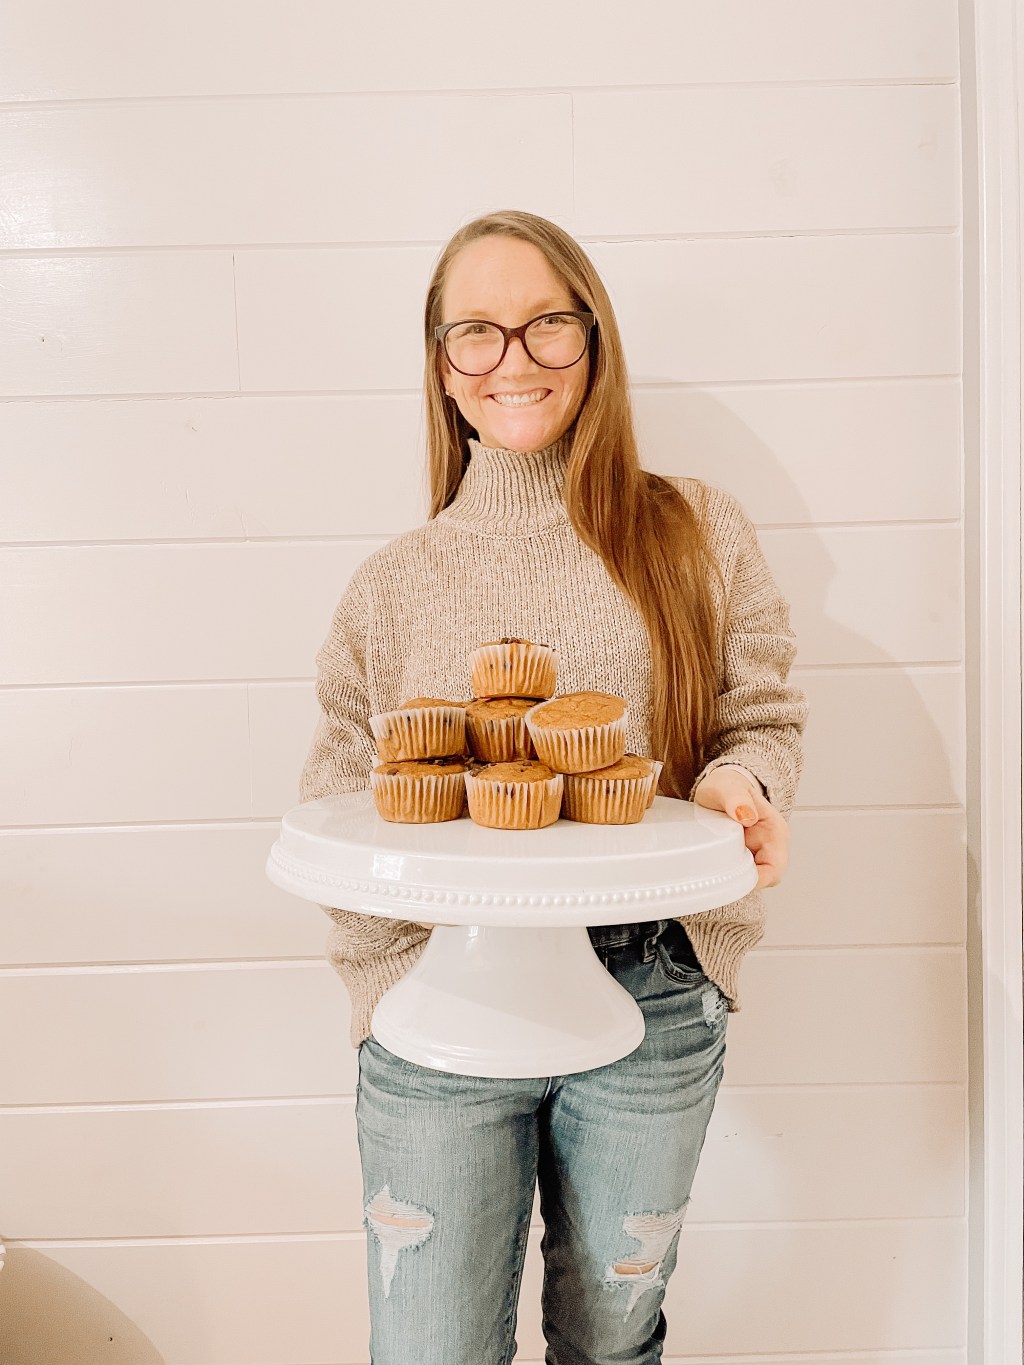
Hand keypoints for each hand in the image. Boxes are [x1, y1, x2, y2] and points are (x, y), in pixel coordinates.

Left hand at [693, 768, 788, 888]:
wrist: (721, 786)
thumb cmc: (729, 786)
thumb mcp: (730, 787)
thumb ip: (737, 798)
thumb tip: (746, 815)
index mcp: (775, 832)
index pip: (775, 868)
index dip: (758, 879)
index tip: (735, 878)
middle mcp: (768, 847)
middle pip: (763, 879)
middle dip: (742, 883)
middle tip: (717, 878)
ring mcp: (754, 854)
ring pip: (749, 880)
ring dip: (732, 881)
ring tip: (711, 874)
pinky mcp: (740, 857)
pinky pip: (736, 875)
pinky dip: (725, 876)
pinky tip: (710, 870)